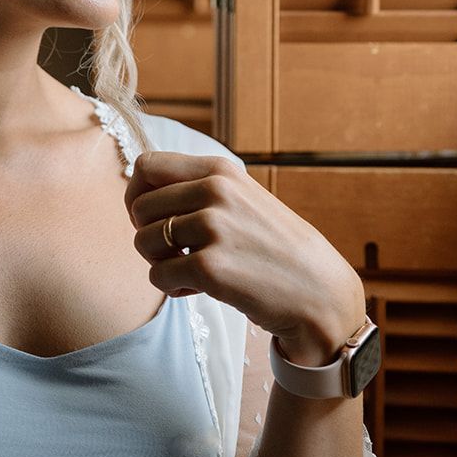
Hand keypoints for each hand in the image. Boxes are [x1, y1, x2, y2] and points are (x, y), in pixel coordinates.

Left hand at [124, 152, 365, 362]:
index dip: (137, 195)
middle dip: (149, 236)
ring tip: (189, 271)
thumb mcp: (242, 199)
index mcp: (219, 170)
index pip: (146, 166)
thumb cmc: (273, 248)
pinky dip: (172, 288)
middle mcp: (215, 191)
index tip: (154, 219)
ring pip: (143, 242)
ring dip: (159, 263)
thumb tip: (138, 192)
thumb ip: (198, 189)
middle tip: (176, 254)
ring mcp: (213, 228)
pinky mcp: (210, 267)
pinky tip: (197, 290)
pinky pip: (158, 276)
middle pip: (138, 208)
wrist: (318, 291)